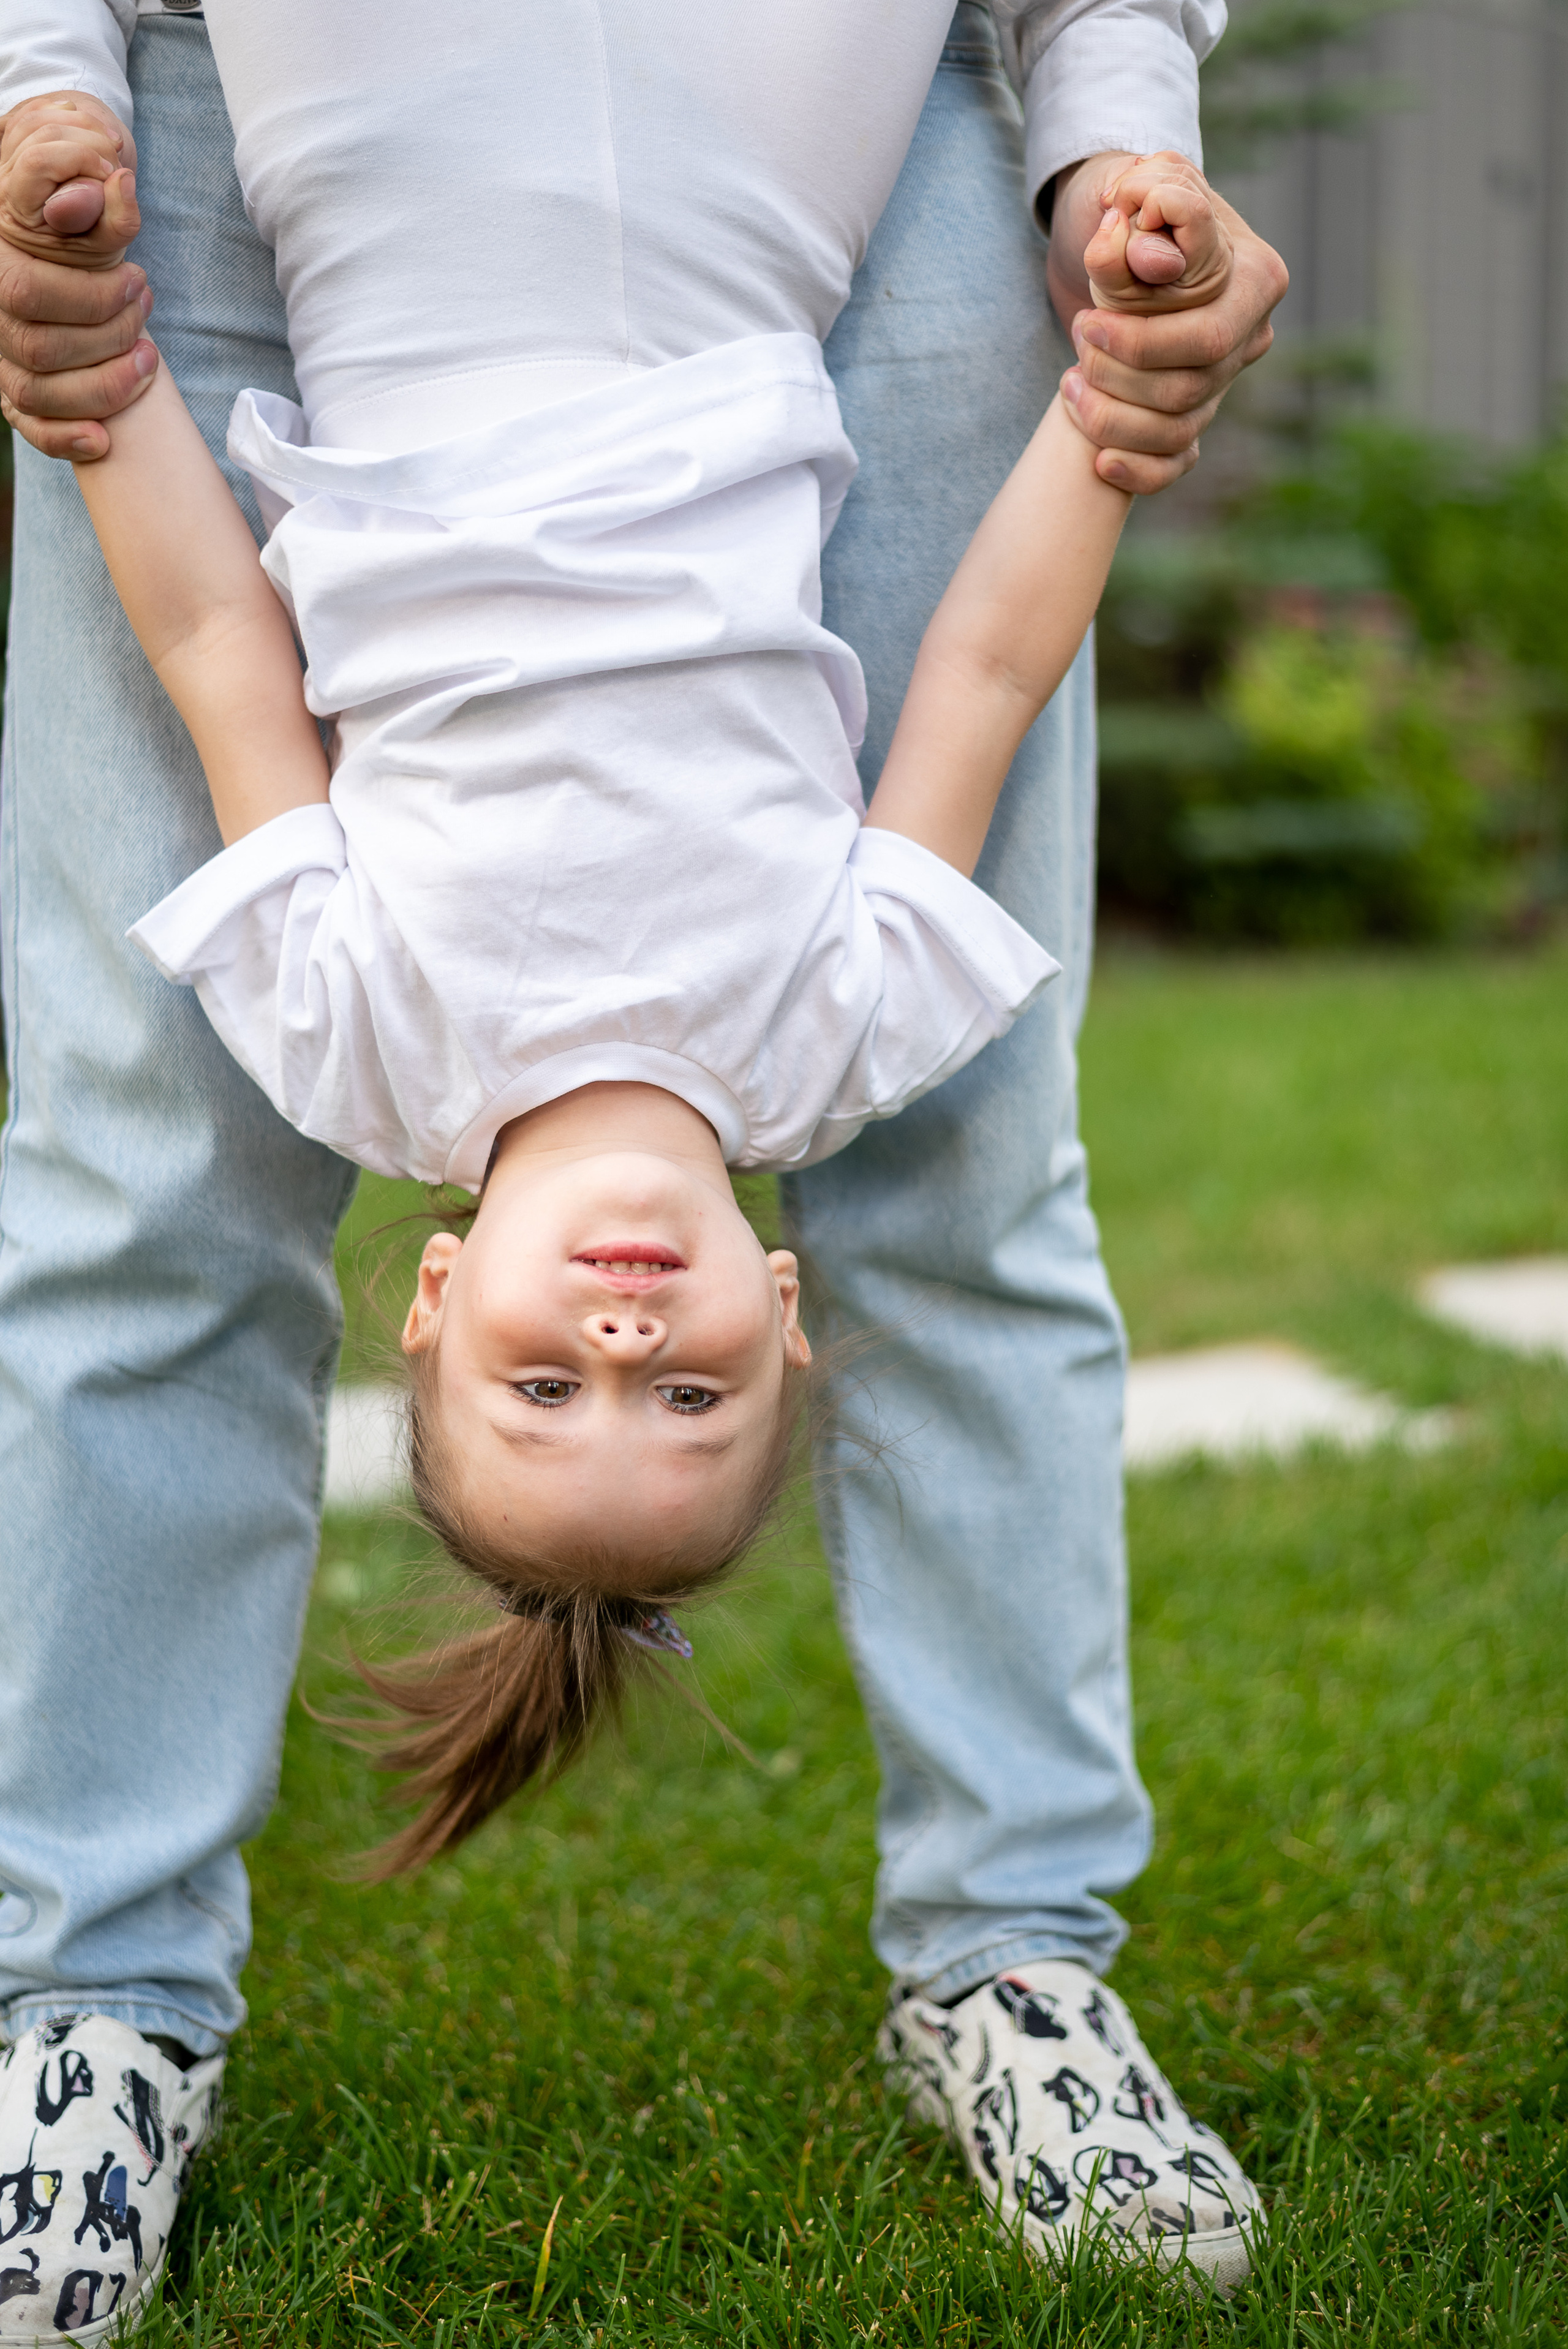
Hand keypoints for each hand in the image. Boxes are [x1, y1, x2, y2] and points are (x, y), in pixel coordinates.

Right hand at [0, 91, 156, 460]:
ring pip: (38, 393)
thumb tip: (116, 187)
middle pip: (38, 348)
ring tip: (150, 358)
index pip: (28, 293)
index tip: (140, 280)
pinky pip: (31, 428)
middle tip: (148, 312)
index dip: (92, 295)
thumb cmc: (75, 228)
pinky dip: (65, 440)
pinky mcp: (15, 395)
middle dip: (108, 337)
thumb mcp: (84, 200)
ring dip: (103, 385)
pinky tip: (103, 441)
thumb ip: (95, 198)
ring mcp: (0, 360)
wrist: (56, 246)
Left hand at [1048, 149, 1287, 495]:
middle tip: (1077, 342)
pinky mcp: (1193, 413)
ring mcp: (1224, 380)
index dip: (1140, 340)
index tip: (1086, 319)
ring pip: (1177, 429)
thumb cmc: (1123, 203)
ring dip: (1111, 418)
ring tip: (1069, 382)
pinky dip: (1137, 472)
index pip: (1205, 336)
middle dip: (1120, 378)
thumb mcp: (1128, 186)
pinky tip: (1098, 460)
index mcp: (1255, 278)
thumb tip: (1151, 259)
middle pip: (1190, 388)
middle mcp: (1250, 334)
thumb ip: (1144, 207)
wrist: (1114, 234)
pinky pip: (1176, 464)